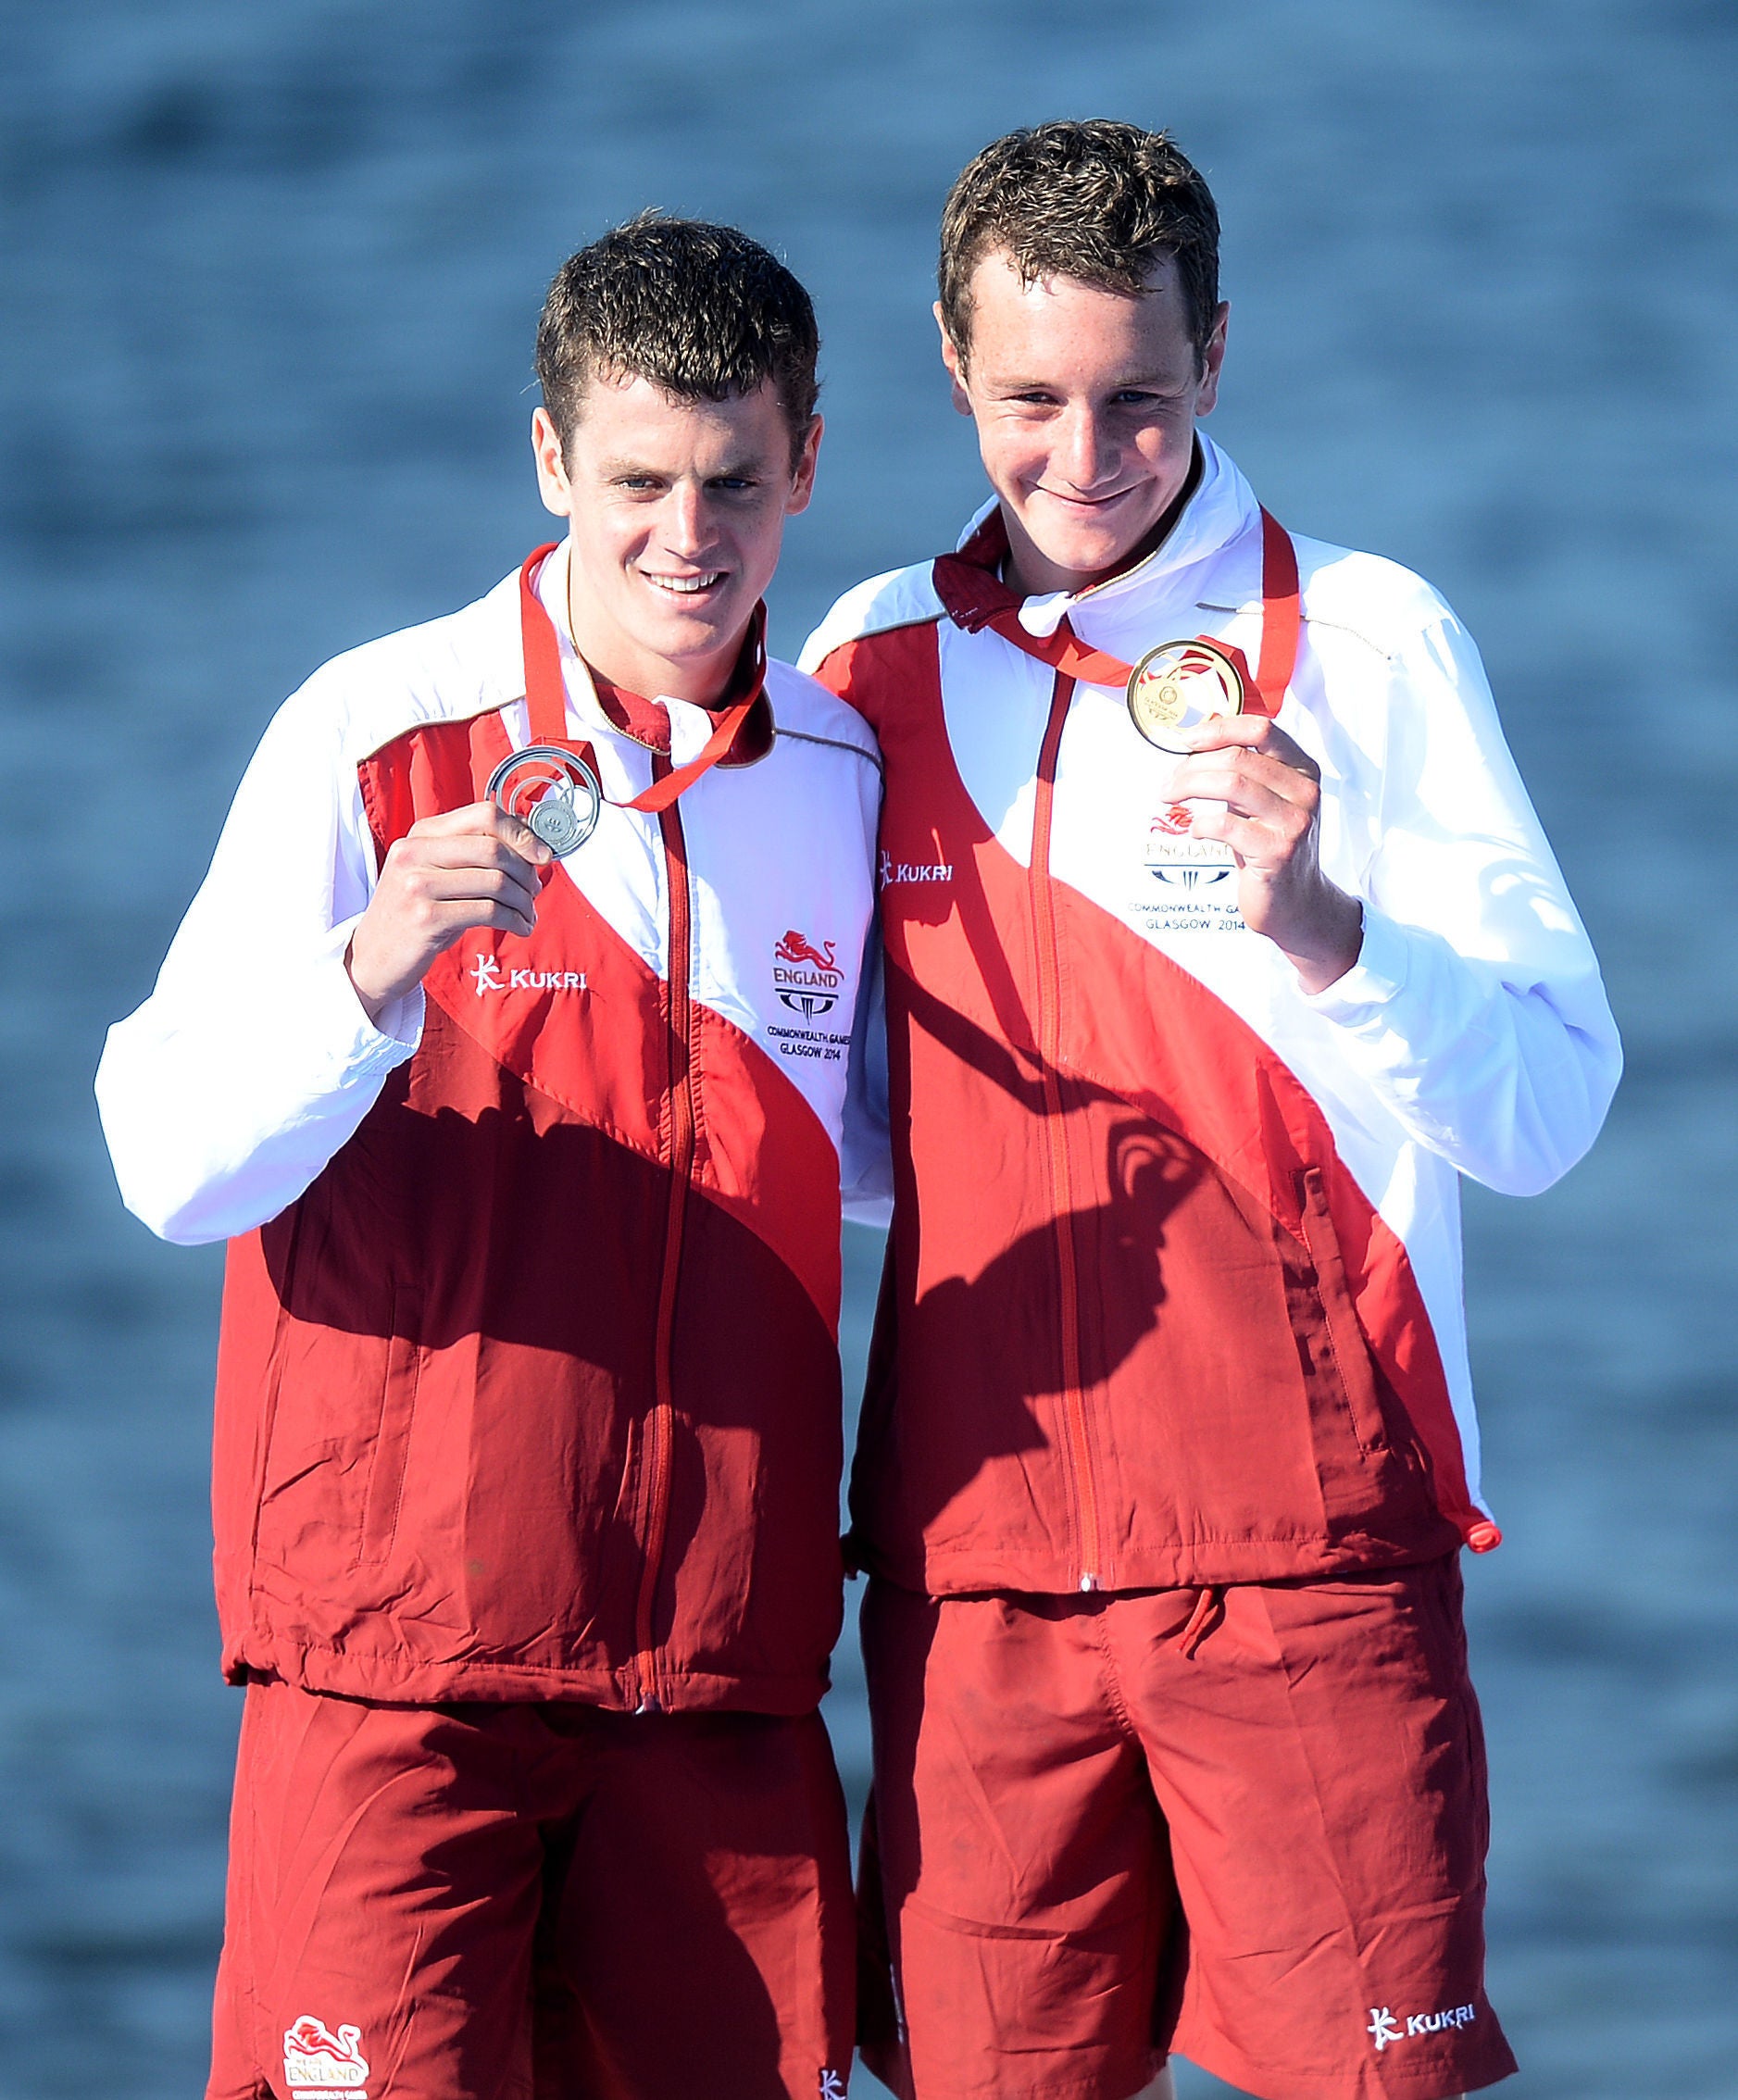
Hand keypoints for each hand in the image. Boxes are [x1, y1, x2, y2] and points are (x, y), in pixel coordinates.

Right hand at [346, 801, 551, 1023]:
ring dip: (523, 901)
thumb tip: (528, 838)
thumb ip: (471, 853)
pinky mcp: (426, 918)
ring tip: (527, 914)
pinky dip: (515, 920)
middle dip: (526, 872)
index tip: (542, 855)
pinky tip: (520, 928)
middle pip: (493, 848)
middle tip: (534, 891)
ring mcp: (417, 885)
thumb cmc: (414, 915)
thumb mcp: (434, 874)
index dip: (521, 833)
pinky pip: (489, 911)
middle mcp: (415, 852)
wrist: (372, 958)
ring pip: (496, 881)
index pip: (483, 815)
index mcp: (421, 835)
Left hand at [1165, 716, 1362, 994]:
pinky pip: (1228, 825)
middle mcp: (1305, 790)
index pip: (1261, 728)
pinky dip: (1203, 825)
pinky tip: (1197, 831)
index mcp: (1303, 769)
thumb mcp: (1261, 799)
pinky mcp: (1278, 851)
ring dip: (1190, 787)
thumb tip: (1197, 735)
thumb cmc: (1268, 845)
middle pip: (1238, 757)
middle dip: (1192, 765)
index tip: (1185, 739)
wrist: (1294, 902)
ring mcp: (1295, 821)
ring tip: (1169, 797)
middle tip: (1169, 782)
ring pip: (1232, 784)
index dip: (1218, 729)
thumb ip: (1241, 769)